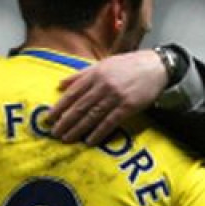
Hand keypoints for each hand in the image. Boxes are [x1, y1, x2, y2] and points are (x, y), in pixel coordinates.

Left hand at [47, 49, 168, 144]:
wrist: (155, 66)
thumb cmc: (128, 65)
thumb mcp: (102, 65)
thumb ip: (81, 75)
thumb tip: (60, 84)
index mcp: (95, 74)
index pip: (72, 93)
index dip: (59, 107)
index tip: (49, 117)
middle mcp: (103, 85)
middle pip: (80, 106)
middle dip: (65, 121)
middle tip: (54, 133)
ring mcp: (115, 96)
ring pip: (92, 116)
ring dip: (78, 129)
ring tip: (67, 139)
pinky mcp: (128, 107)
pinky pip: (110, 122)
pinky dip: (98, 132)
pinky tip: (89, 141)